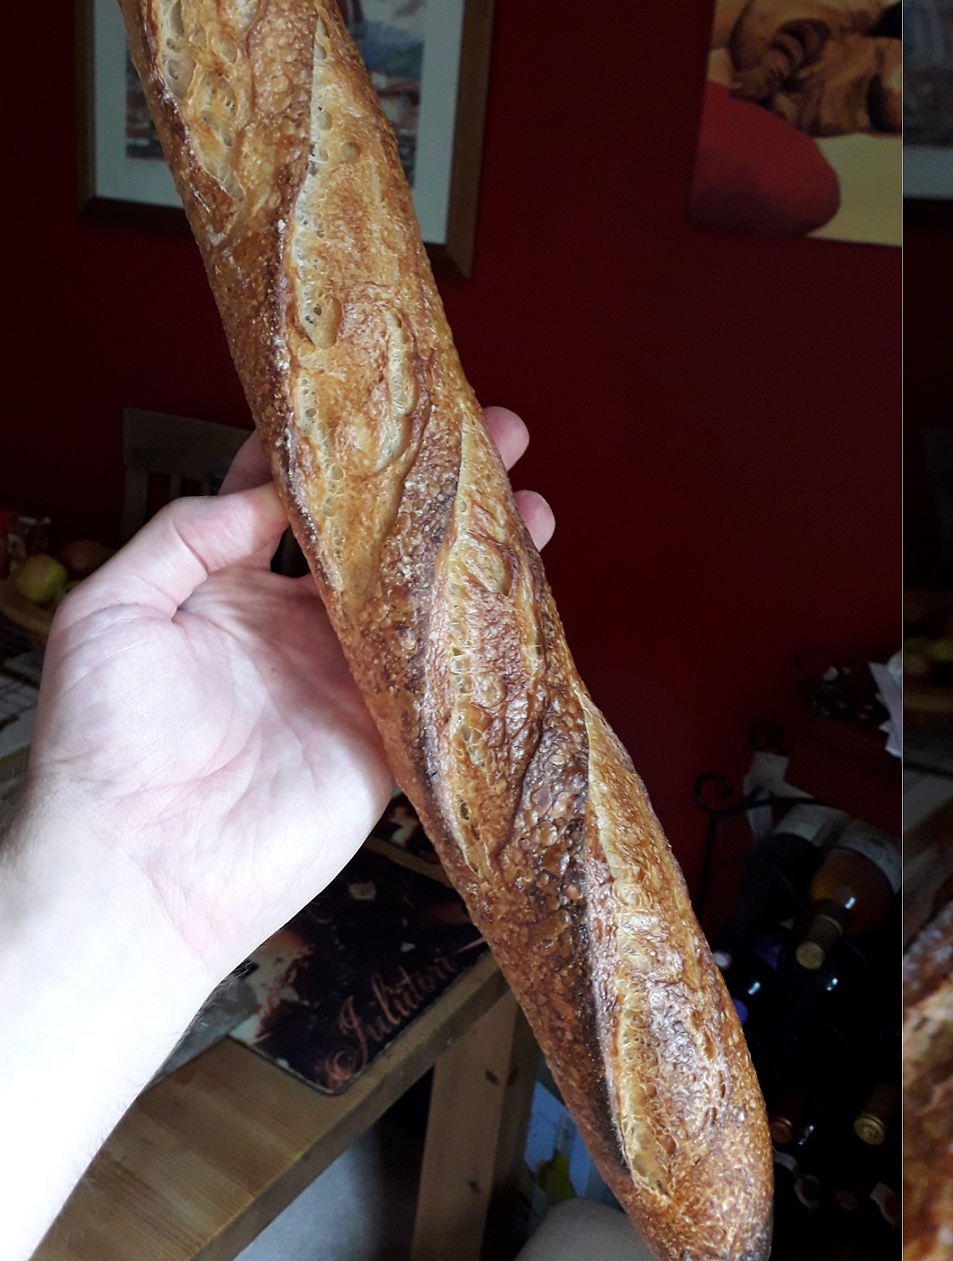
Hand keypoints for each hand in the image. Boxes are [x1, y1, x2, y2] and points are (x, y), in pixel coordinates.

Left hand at [25, 406, 554, 977]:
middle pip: (378, 539)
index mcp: (223, 590)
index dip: (334, 451)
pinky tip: (524, 588)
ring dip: (479, 546)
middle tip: (490, 432)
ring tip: (528, 495)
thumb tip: (267, 494)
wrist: (141, 871)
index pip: (288, 501)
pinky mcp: (391, 736)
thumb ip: (188, 538)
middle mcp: (295, 627)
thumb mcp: (112, 612)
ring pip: (427, 597)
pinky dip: (490, 635)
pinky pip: (449, 676)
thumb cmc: (103, 748)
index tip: (377, 402)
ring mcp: (348, 680)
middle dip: (432, 485)